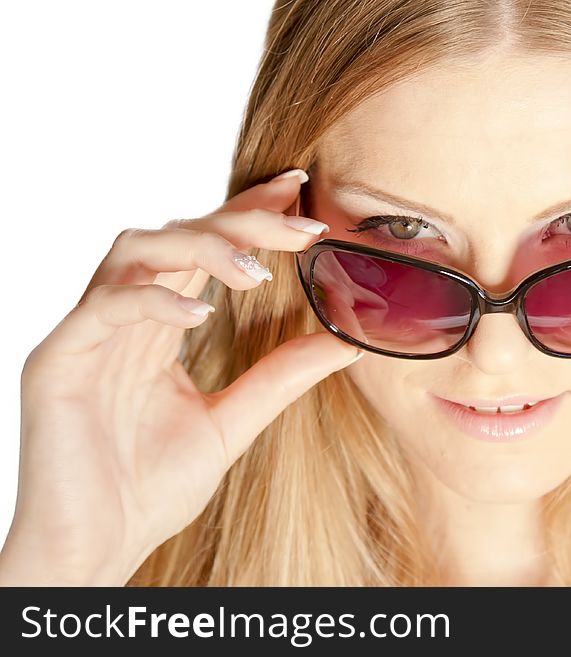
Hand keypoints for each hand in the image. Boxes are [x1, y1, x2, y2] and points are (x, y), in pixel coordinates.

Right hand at [0, 170, 359, 585]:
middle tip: (300, 224)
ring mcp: (89, 334)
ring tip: (256, 269)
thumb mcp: (232, 421)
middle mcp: (124, 317)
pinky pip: (105, 306)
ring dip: (201, 247)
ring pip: (138, 251)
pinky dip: (155, 301)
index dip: (247, 212)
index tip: (298, 190)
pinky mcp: (58, 359)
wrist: (98, 547)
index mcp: (160, 326)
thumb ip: (281, 376)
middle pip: (179, 236)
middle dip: (241, 221)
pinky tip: (201, 315)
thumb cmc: (150, 487)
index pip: (206, 248)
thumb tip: (345, 339)